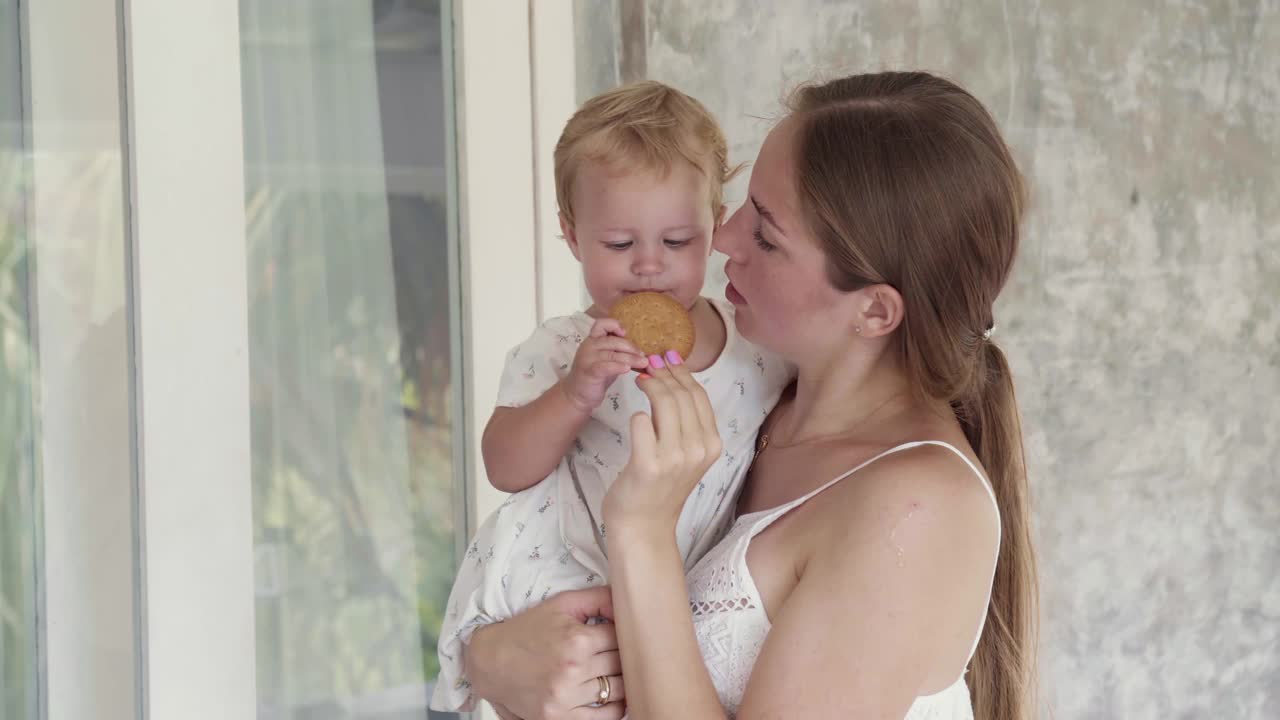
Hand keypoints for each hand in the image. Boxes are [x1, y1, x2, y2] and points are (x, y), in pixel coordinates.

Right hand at [464, 586, 627, 719]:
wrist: (490, 661)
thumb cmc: (527, 630)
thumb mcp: (561, 604)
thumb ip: (598, 598)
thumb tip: (627, 602)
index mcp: (576, 639)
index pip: (621, 638)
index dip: (623, 634)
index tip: (617, 635)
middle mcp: (573, 669)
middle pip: (622, 664)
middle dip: (622, 656)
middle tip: (616, 652)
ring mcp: (566, 697)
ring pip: (618, 690)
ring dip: (620, 681)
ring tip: (612, 673)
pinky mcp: (560, 717)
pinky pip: (605, 718)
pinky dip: (614, 708)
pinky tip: (609, 697)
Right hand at [562, 319, 647, 411]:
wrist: (577, 395)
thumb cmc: (595, 376)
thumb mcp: (607, 359)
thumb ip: (617, 351)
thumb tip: (641, 349)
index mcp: (593, 340)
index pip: (602, 324)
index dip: (614, 325)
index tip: (626, 333)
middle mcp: (589, 346)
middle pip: (613, 340)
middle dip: (631, 347)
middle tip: (643, 355)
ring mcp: (587, 358)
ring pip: (612, 354)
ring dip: (630, 358)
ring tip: (643, 363)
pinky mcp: (589, 371)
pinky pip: (606, 366)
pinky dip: (618, 366)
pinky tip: (627, 369)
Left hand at [602, 350, 722, 539]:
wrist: (644, 527)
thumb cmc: (660, 487)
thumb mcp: (686, 453)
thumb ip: (685, 421)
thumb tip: (673, 374)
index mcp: (712, 445)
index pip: (699, 396)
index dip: (682, 371)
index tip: (667, 355)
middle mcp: (698, 450)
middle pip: (682, 395)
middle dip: (664, 371)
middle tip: (648, 361)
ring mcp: (674, 458)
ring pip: (664, 403)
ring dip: (650, 384)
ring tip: (639, 377)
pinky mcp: (648, 465)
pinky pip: (641, 423)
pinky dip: (637, 415)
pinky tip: (635, 418)